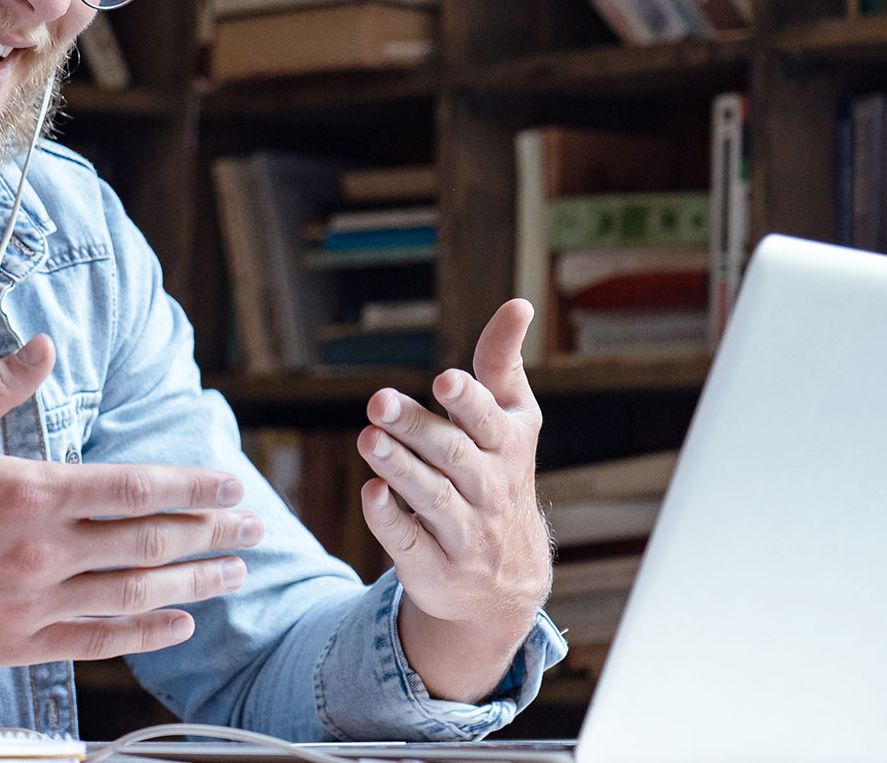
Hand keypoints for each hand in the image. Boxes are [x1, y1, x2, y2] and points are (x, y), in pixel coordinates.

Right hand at [0, 333, 262, 670]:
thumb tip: (43, 348)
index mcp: (30, 492)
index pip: (136, 487)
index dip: (193, 485)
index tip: (231, 483)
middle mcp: (42, 552)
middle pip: (150, 542)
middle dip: (211, 532)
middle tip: (254, 527)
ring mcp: (32, 605)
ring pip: (135, 595)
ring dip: (194, 583)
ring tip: (233, 573)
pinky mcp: (14, 645)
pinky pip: (98, 643)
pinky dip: (145, 634)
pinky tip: (179, 625)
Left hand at [355, 299, 551, 699]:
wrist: (505, 583)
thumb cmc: (499, 476)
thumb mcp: (511, 422)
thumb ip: (503, 364)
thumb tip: (520, 303)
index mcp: (507, 448)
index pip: (490, 421)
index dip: (469, 401)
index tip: (444, 379)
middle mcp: (489, 490)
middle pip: (452, 455)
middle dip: (417, 427)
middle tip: (379, 402)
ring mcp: (464, 533)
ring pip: (430, 497)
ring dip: (398, 467)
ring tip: (367, 438)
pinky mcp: (433, 567)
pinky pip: (409, 542)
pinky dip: (389, 519)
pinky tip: (371, 492)